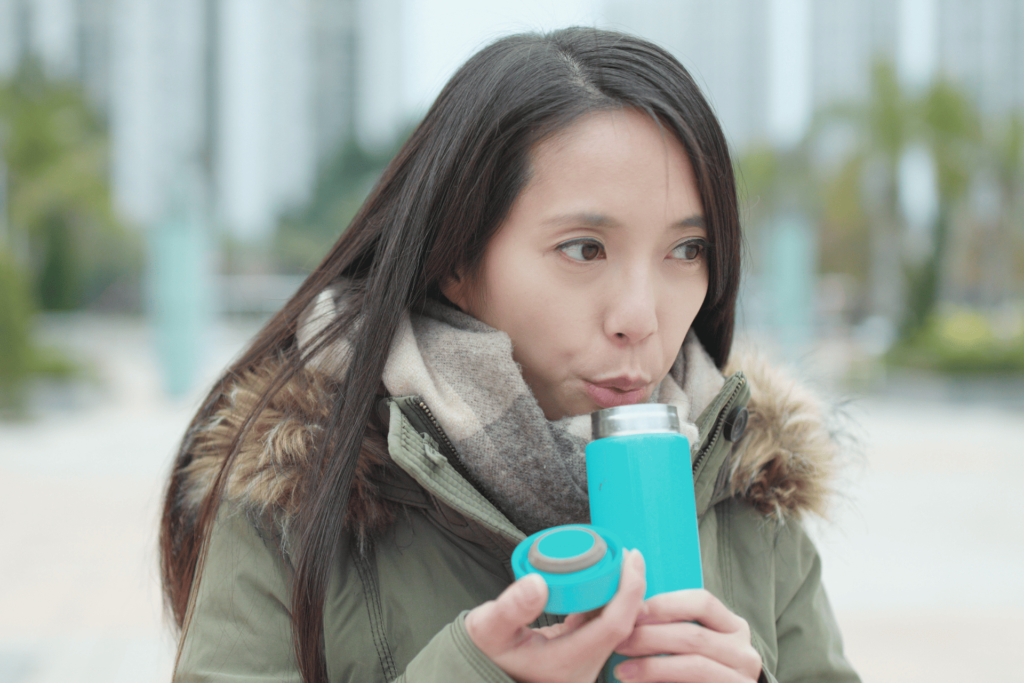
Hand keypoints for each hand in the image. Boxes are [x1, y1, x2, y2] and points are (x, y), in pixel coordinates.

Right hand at [466, 549, 647, 682]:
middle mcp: (583, 670)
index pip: (614, 625)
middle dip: (630, 587)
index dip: (629, 589)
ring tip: (617, 562)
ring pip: (614, 626)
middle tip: (627, 553)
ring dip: (620, 594)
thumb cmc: (483, 651)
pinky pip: (602, 627)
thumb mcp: (488, 628)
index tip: (630, 556)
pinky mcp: (578, 656)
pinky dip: (605, 603)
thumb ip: (511, 607)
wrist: (476, 671)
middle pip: (622, 626)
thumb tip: (538, 582)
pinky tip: (602, 581)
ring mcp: (582, 666)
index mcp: (568, 664)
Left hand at [612, 589, 761, 681]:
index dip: (665, 604)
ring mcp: (742, 677)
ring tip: (621, 668)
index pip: (702, 602)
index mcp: (732, 627)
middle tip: (619, 641)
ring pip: (693, 662)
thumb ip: (671, 627)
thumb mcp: (688, 646)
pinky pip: (694, 682)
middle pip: (692, 633)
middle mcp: (744, 650)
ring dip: (650, 664)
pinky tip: (636, 682)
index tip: (632, 610)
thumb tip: (632, 600)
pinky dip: (661, 679)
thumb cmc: (691, 676)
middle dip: (649, 636)